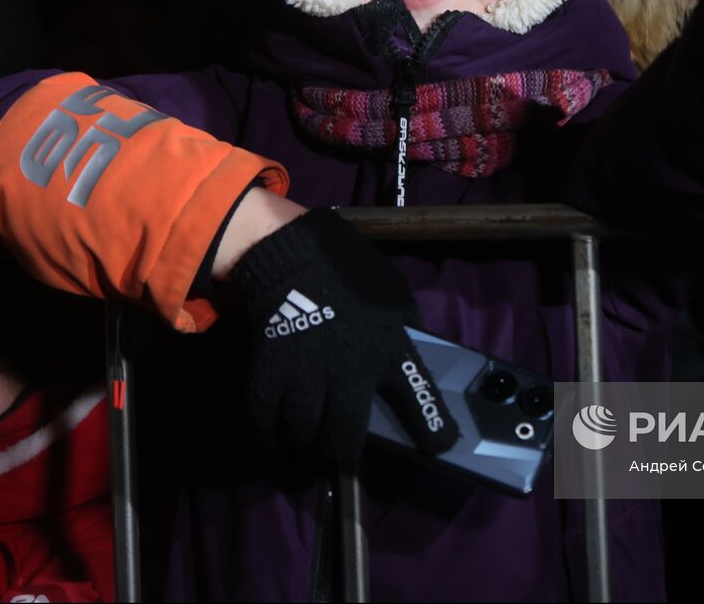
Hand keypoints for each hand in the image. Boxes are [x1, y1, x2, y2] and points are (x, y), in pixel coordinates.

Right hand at [231, 206, 460, 464]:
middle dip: (341, 451)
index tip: (440, 446)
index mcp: (386, 346)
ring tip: (304, 446)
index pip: (416, 392)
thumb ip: (402, 329)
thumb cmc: (347, 272)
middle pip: (343, 434)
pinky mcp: (268, 371)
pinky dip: (266, 437)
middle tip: (338, 452)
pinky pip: (263, 421)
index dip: (431, 424)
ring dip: (303, 446)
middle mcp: (347, 368)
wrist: (290, 251)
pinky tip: (272, 438)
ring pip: (302, 434)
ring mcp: (305, 373)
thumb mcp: (392, 296)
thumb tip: (410, 353)